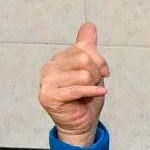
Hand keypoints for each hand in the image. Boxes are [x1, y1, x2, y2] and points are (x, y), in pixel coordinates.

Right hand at [39, 22, 109, 144]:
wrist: (82, 123)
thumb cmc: (86, 98)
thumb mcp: (91, 69)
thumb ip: (88, 47)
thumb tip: (88, 25)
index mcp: (59, 58)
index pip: (84, 48)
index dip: (99, 61)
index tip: (102, 73)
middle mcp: (50, 67)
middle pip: (84, 59)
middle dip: (95, 75)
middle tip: (92, 86)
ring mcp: (47, 81)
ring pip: (83, 75)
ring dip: (92, 86)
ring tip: (87, 94)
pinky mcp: (49, 95)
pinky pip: (77, 89)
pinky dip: (92, 92)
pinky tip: (97, 95)